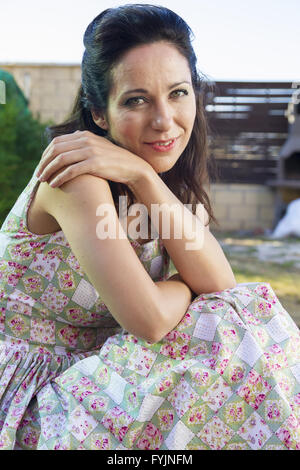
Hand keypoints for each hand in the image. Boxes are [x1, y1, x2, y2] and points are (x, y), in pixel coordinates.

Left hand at [36, 130, 150, 186]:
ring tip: (43, 181)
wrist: (133, 168)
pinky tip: (54, 185)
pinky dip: (60, 178)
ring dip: (49, 171)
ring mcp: (91, 151)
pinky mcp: (95, 163)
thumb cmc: (114, 162)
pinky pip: (71, 171)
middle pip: (56, 150)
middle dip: (44, 163)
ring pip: (61, 160)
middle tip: (39, 175)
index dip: (45, 154)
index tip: (41, 166)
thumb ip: (84, 145)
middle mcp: (86, 140)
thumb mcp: (98, 147)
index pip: (57, 142)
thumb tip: (69, 143)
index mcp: (84, 135)